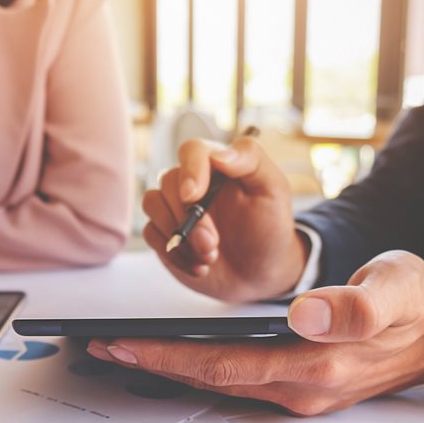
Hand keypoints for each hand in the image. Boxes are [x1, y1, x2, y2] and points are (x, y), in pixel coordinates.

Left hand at [87, 251, 423, 415]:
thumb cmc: (416, 302)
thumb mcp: (396, 289)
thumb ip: (354, 306)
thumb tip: (305, 315)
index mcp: (318, 366)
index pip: (225, 366)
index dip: (168, 356)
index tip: (121, 343)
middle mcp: (303, 388)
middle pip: (211, 379)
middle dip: (152, 363)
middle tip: (101, 346)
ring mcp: (301, 391)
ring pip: (220, 382)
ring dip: (170, 365)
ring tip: (124, 347)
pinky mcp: (301, 383)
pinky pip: (237, 379)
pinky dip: (199, 365)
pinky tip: (176, 351)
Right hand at [143, 136, 308, 301]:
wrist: (261, 271)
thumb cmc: (269, 227)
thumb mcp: (273, 189)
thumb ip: (251, 160)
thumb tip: (218, 155)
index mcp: (217, 166)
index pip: (192, 151)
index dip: (189, 170)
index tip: (192, 197)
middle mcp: (193, 183)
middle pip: (168, 181)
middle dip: (189, 219)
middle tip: (213, 244)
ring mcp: (175, 208)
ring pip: (153, 204)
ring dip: (179, 237)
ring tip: (210, 257)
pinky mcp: (165, 232)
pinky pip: (151, 234)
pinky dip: (174, 254)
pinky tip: (199, 266)